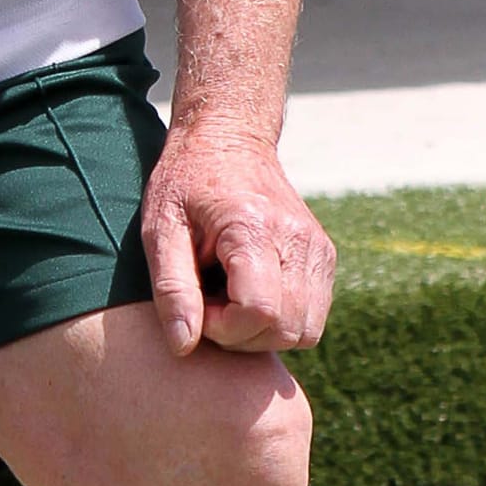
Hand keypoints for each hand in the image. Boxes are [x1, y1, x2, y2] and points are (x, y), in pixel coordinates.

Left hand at [142, 117, 336, 357]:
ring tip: (228, 299)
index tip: (197, 305)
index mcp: (254, 227)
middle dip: (242, 335)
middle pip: (286, 328)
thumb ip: (172, 288)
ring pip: (305, 331)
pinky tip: (249, 295)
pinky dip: (282, 321)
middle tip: (208, 303)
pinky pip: (312, 318)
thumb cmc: (185, 183)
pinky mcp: (325, 257)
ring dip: (263, 333)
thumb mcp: (160, 229)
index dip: (223, 328)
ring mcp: (318, 248)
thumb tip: (184, 347)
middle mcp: (298, 238)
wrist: (228, 139)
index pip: (259, 312)